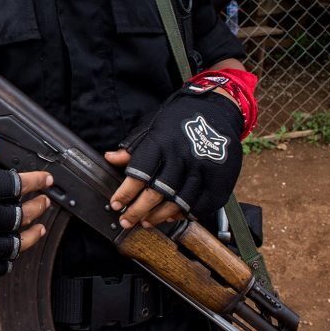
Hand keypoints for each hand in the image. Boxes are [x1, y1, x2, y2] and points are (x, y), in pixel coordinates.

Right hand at [0, 135, 51, 282]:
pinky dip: (6, 261)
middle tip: (45, 203)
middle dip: (37, 207)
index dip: (36, 181)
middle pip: (22, 214)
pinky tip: (11, 256)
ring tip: (39, 230)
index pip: (19, 184)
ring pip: (15, 243)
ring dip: (31, 235)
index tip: (47, 180)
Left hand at [109, 92, 242, 226]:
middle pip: (157, 193)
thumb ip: (133, 147)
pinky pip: (201, 206)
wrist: (218, 109)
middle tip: (126, 220)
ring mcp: (203, 170)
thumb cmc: (179, 119)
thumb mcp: (153, 126)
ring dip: (159, 216)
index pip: (139, 173)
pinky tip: (172, 216)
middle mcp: (182, 157)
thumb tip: (109, 158)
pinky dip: (185, 214)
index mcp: (162, 143)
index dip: (125, 192)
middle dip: (138, 210)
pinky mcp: (220, 180)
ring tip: (146, 222)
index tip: (115, 204)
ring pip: (178, 203)